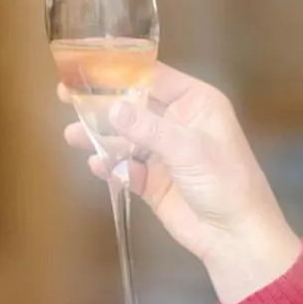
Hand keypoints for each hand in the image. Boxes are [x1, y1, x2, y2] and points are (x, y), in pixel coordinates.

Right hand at [60, 62, 300, 303]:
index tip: (85, 66)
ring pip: (124, 137)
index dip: (119, 71)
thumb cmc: (225, 182)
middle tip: (66, 94)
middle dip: (101, 102)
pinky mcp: (152, 180)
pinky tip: (97, 165)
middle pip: (132, 105)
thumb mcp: (189, 149)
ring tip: (72, 135)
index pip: (152, 77)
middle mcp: (177, 122)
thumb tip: (111, 108)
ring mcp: (163, 152)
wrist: (236, 237)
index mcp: (195, 103)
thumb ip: (148, 129)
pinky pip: (125, 166)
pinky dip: (110, 165)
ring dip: (99, 136)